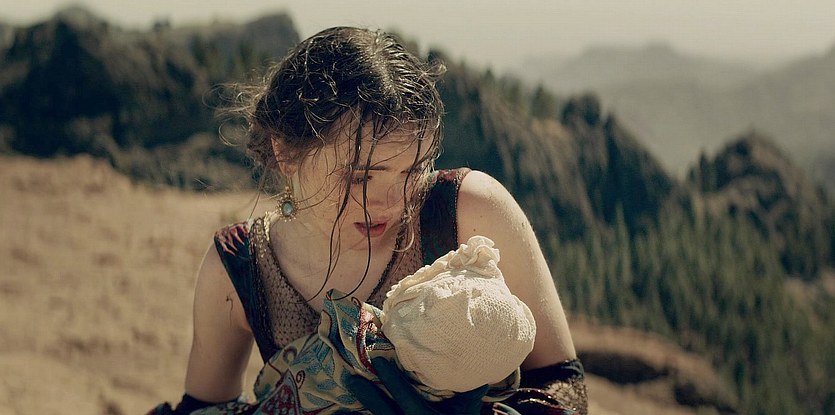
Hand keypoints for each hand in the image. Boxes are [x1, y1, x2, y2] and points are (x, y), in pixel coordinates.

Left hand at [344, 357, 488, 414]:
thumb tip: (479, 362)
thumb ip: (470, 390)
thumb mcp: (467, 411)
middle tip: (350, 377)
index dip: (390, 378)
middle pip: (382, 410)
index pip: (404, 395)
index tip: (378, 360)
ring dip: (363, 404)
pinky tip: (350, 410)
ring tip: (348, 386)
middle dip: (366, 394)